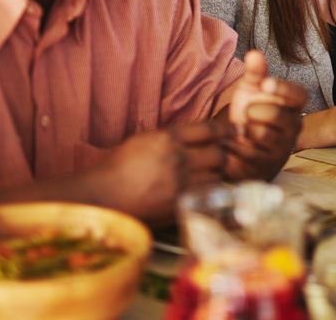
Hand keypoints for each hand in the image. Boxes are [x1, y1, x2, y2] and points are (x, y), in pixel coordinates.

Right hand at [89, 123, 228, 222]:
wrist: (101, 196)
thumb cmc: (116, 167)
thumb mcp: (142, 141)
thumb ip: (169, 138)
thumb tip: (194, 137)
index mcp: (167, 138)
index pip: (208, 130)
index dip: (225, 131)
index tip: (234, 132)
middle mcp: (178, 158)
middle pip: (218, 154)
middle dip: (221, 157)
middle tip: (217, 160)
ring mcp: (180, 183)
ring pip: (216, 177)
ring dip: (215, 177)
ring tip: (206, 178)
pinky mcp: (179, 205)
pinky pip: (205, 197)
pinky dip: (206, 195)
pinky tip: (199, 194)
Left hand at [223, 50, 305, 179]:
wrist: (238, 146)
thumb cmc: (250, 114)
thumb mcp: (250, 90)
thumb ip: (255, 73)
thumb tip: (254, 53)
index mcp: (293, 106)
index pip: (299, 95)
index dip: (284, 89)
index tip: (266, 83)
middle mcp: (294, 128)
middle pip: (277, 114)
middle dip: (254, 111)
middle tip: (247, 114)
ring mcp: (283, 148)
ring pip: (262, 134)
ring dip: (244, 130)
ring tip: (242, 130)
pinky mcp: (268, 166)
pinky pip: (250, 153)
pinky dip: (235, 146)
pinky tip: (233, 143)